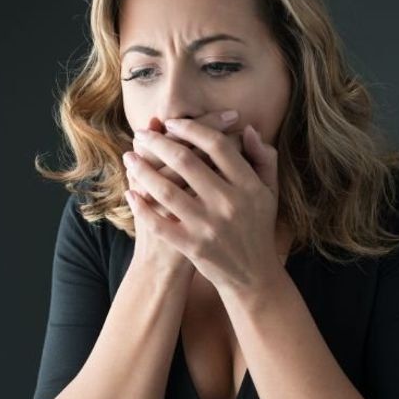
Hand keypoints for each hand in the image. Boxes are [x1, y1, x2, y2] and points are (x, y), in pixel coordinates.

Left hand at [125, 119, 280, 291]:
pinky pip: (159, 223)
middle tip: (140, 134)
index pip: (217, 146)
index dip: (191, 129)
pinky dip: (141, 207)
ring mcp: (208, 226)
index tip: (171, 123)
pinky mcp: (192, 247)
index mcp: (248, 186)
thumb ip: (263, 158)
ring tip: (129, 157)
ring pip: (166, 190)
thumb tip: (246, 129)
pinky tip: (130, 193)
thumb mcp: (269, 192)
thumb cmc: (257, 227)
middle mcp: (229, 204)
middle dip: (157, 143)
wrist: (252, 276)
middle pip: (186, 162)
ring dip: (142, 170)